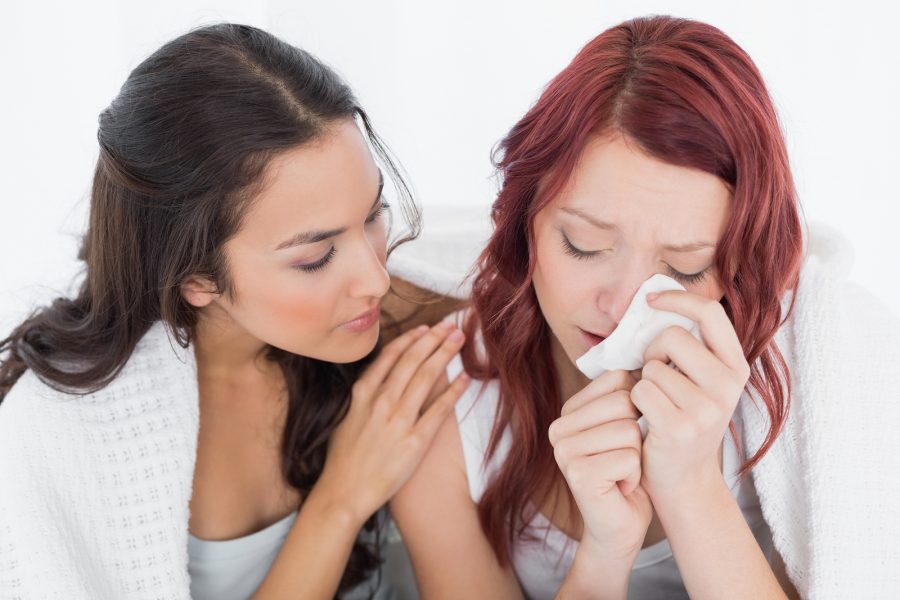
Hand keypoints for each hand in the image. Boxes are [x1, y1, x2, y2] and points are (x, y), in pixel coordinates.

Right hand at [315, 321, 469, 525]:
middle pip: (413, 360)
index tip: (425, 328)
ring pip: (427, 377)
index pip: (391, 355)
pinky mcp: (415, 441)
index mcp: (363, 393)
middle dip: (434, 338)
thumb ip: (364, 394)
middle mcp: (382, 401)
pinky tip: (466, 378)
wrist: (344, 492)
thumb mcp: (346, 416)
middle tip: (451, 326)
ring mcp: (399, 420)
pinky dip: (454, 390)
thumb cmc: (342, 457)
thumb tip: (379, 377)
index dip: (411, 338)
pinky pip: (440, 409)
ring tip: (460, 340)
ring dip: (446, 353)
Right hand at [548, 369, 652, 563]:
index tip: (624, 436)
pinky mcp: (577, 473)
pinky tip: (621, 487)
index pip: (619, 379)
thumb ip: (626, 395)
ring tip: (622, 473)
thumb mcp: (626, 426)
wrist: (620, 526)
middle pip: (625, 402)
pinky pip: (628, 458)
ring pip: (629, 431)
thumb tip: (647, 361)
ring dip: (637, 457)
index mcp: (570, 410)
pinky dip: (635, 475)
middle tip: (624, 458)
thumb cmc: (627, 473)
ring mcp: (564, 450)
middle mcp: (559, 427)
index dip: (636, 408)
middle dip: (638, 433)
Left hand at [631, 291, 750, 499]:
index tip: (650, 300)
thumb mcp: (700, 382)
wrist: (684, 480)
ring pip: (653, 366)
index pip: (710, 312)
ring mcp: (706, 408)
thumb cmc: (683, 421)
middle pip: (673, 335)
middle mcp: (728, 385)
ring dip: (644, 381)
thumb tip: (654, 300)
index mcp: (736, 367)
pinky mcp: (680, 426)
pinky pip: (641, 391)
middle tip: (654, 374)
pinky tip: (647, 418)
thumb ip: (691, 349)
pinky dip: (635, 401)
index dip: (677, 298)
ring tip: (655, 402)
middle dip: (652, 350)